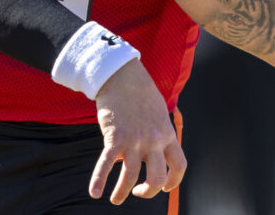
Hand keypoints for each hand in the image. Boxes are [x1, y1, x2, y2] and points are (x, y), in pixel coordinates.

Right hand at [89, 59, 185, 203]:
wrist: (120, 74)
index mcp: (167, 134)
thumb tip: (146, 152)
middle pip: (156, 178)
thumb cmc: (139, 91)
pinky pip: (106, 164)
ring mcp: (133, 140)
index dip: (173, 181)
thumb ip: (157, 133)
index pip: (179, 166)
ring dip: (122, 192)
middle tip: (138, 193)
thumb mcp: (157, 112)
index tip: (165, 187)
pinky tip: (95, 193)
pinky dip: (99, 180)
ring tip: (116, 200)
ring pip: (131, 176)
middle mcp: (153, 141)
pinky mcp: (114, 137)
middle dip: (147, 192)